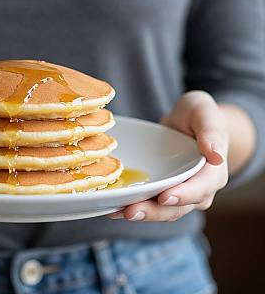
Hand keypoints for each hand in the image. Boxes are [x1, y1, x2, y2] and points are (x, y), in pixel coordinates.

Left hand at [109, 91, 228, 221]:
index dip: (184, 195)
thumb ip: (211, 132)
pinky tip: (112, 207)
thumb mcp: (204, 113)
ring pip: (162, 210)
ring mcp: (179, 193)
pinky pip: (149, 203)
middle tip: (130, 211)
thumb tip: (216, 155)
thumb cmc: (198, 114)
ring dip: (141, 214)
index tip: (165, 197)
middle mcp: (198, 190)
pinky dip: (132, 205)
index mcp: (213, 173)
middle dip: (154, 211)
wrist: (186, 120)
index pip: (201, 189)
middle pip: (178, 207)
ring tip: (116, 212)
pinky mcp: (162, 191)